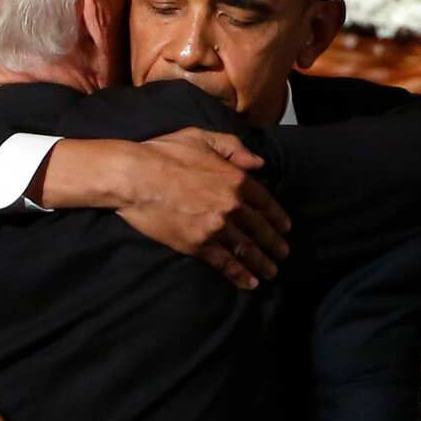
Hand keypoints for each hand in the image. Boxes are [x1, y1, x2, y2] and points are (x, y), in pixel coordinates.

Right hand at [117, 128, 291, 289]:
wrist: (135, 177)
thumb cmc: (164, 153)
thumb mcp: (202, 138)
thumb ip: (233, 147)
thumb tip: (259, 163)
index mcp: (236, 179)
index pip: (266, 201)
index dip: (277, 216)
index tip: (285, 227)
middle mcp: (232, 205)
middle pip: (260, 229)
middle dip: (274, 243)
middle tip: (283, 253)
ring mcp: (216, 227)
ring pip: (246, 249)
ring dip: (262, 262)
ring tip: (272, 272)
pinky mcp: (198, 244)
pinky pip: (224, 263)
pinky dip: (239, 274)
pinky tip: (249, 283)